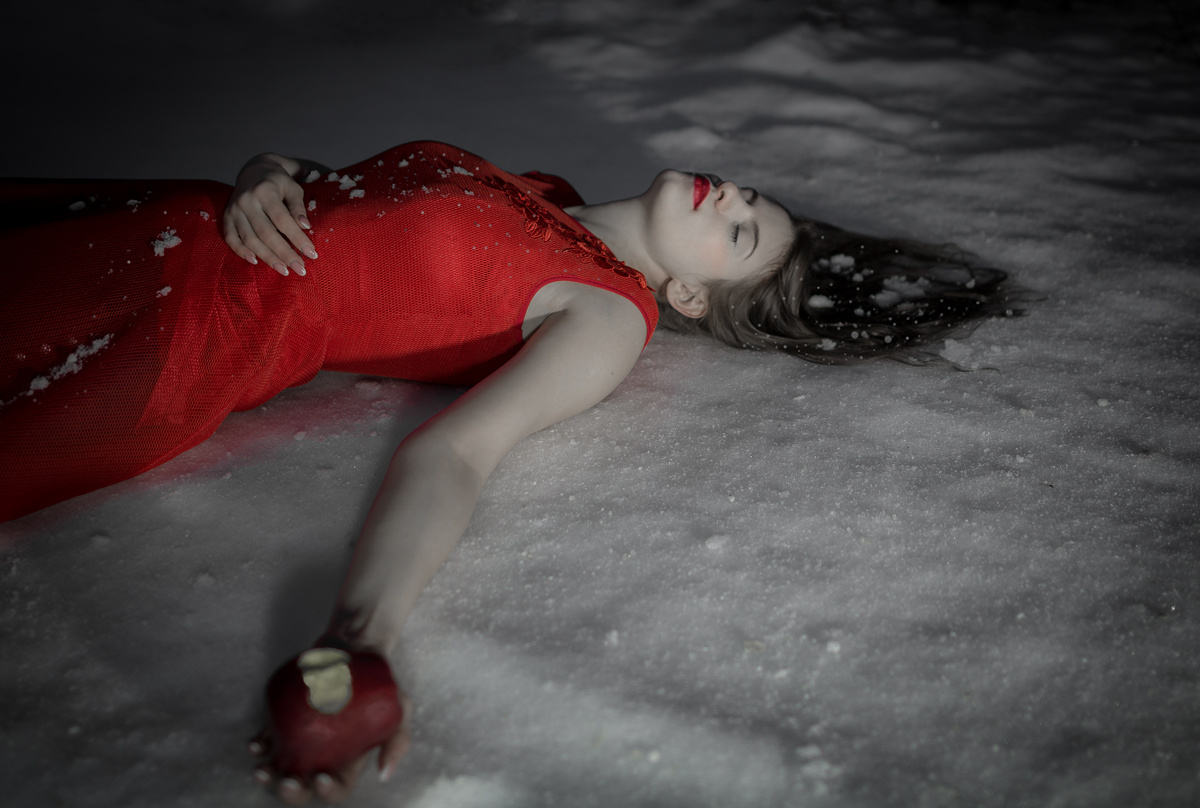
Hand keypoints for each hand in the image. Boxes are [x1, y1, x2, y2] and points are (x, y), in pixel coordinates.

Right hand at [223, 154, 318, 276]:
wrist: (254, 170)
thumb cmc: (279, 182)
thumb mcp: (293, 187)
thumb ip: (298, 206)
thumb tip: (305, 226)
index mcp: (265, 191)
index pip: (282, 219)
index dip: (297, 238)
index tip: (312, 253)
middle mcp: (246, 201)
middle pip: (266, 233)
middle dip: (284, 253)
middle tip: (300, 269)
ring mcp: (234, 210)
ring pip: (250, 239)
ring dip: (267, 257)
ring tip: (284, 270)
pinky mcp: (226, 217)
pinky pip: (231, 238)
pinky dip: (241, 251)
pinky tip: (256, 261)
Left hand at [251, 648, 409, 803]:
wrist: (357, 647)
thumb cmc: (381, 681)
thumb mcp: (401, 708)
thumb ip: (398, 741)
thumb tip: (384, 774)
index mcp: (349, 761)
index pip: (337, 788)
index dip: (328, 791)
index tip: (321, 778)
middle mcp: (323, 756)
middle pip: (304, 786)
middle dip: (292, 792)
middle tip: (287, 782)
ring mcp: (303, 739)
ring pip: (282, 768)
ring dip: (269, 776)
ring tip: (262, 771)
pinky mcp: (287, 720)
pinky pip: (270, 739)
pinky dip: (260, 746)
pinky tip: (255, 746)